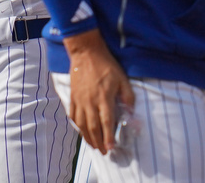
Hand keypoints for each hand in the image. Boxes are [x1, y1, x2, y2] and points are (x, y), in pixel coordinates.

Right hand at [63, 29, 135, 154]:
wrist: (86, 53)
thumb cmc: (106, 65)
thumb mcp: (122, 78)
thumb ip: (128, 96)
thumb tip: (131, 111)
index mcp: (104, 98)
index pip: (107, 123)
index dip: (109, 137)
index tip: (111, 148)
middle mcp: (90, 102)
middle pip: (93, 127)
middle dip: (98, 142)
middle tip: (103, 152)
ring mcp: (80, 100)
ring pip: (82, 124)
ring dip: (87, 137)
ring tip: (93, 145)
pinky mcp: (73, 96)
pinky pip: (73, 115)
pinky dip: (77, 126)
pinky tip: (81, 130)